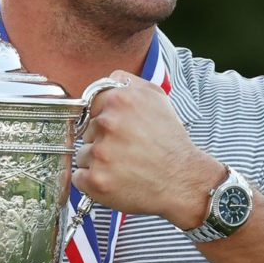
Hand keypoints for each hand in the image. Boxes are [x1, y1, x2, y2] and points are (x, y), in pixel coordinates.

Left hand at [72, 71, 225, 228]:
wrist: (183, 180)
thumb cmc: (170, 141)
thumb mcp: (157, 98)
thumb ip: (128, 82)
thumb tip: (108, 80)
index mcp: (119, 99)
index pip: (90, 105)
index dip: (103, 119)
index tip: (117, 130)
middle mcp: (107, 124)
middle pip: (86, 130)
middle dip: (102, 140)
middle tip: (127, 149)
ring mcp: (100, 153)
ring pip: (83, 154)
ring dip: (98, 162)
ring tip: (124, 166)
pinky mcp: (95, 180)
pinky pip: (79, 177)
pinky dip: (93, 182)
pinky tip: (116, 180)